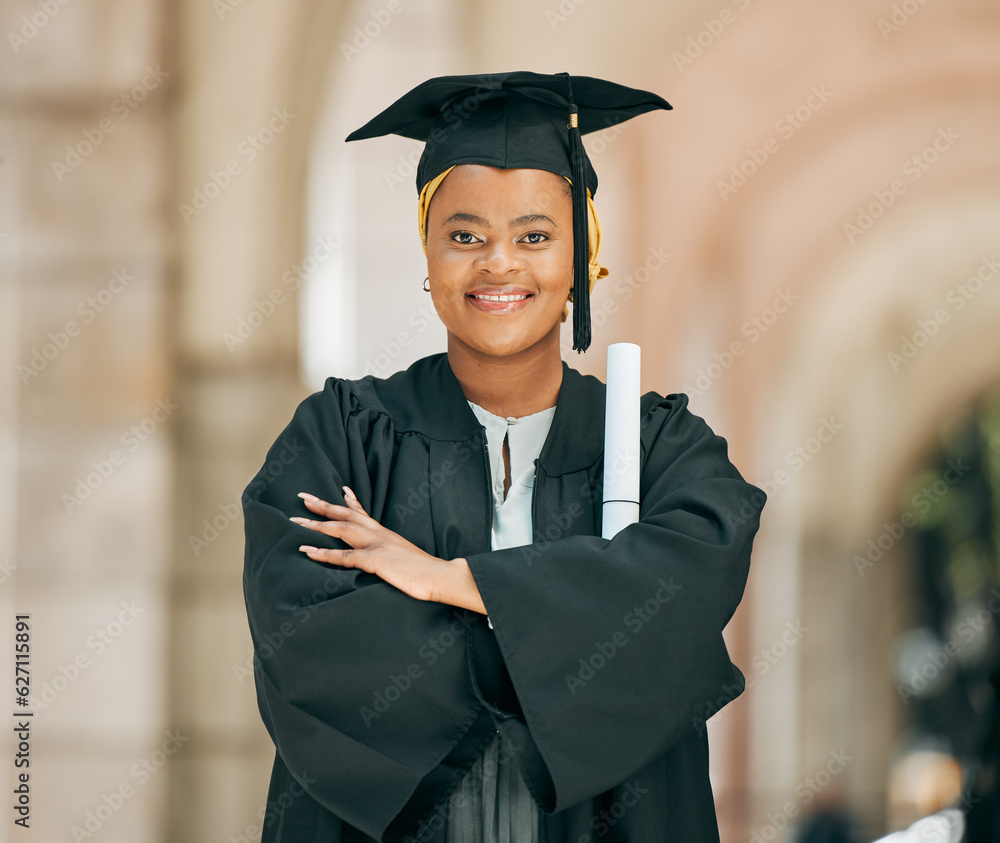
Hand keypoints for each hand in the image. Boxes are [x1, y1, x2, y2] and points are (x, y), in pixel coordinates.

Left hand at [291, 487, 485, 613]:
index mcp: (385, 534)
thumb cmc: (426, 572)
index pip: (364, 513)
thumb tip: (388, 560)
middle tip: (303, 497)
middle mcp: (378, 534)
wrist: (440, 576)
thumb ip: (393, 555)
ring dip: (316, 524)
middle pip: (346, 514)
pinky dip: (324, 554)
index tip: (341, 489)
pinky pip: (344, 556)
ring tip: (296, 521)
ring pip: (340, 529)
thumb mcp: (405, 558)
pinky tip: (307, 551)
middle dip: (323, 505)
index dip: (351, 501)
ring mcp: (376, 545)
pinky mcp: (375, 560)